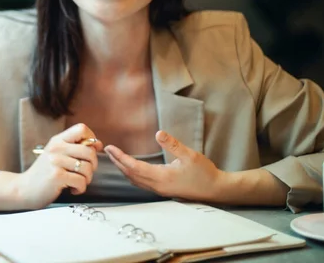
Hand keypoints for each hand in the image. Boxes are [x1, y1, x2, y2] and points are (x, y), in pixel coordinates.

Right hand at [17, 123, 103, 208]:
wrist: (24, 189)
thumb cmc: (44, 173)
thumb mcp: (57, 155)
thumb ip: (76, 148)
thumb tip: (98, 144)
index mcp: (58, 140)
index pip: (82, 128)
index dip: (92, 139)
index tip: (89, 151)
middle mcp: (57, 148)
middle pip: (89, 151)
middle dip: (93, 165)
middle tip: (85, 173)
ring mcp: (56, 162)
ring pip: (87, 168)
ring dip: (86, 179)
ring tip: (77, 182)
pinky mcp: (57, 176)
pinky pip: (81, 181)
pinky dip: (80, 189)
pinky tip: (72, 189)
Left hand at [104, 130, 224, 201]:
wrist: (216, 190)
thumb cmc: (204, 173)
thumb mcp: (190, 155)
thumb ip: (173, 144)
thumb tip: (158, 133)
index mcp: (161, 177)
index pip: (134, 167)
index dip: (120, 157)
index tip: (110, 148)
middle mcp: (157, 185)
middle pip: (130, 174)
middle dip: (117, 162)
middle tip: (107, 150)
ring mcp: (159, 190)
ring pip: (134, 180)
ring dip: (123, 169)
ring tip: (115, 157)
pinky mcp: (162, 190)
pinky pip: (141, 183)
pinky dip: (131, 174)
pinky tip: (130, 168)